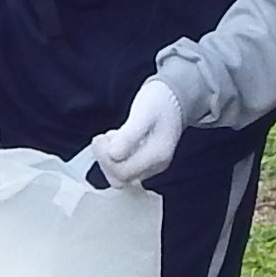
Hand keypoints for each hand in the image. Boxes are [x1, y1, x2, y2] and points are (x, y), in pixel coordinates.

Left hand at [88, 71, 188, 188]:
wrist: (174, 98)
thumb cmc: (159, 101)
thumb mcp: (143, 113)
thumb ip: (129, 135)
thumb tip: (113, 154)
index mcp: (157, 155)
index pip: (122, 172)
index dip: (105, 157)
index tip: (101, 137)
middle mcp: (156, 165)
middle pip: (120, 179)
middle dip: (105, 159)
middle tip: (102, 138)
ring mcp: (152, 166)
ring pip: (121, 176)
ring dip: (109, 159)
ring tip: (111, 138)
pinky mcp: (147, 163)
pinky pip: (126, 169)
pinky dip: (116, 158)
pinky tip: (118, 141)